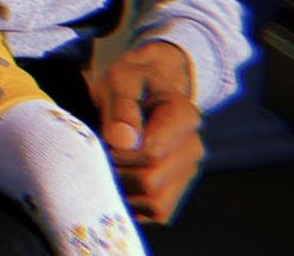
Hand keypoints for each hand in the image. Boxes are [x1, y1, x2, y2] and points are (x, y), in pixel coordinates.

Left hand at [96, 41, 203, 222]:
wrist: (130, 92)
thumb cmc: (123, 83)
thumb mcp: (119, 80)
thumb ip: (121, 105)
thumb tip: (123, 141)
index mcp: (185, 116)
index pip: (152, 153)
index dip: (120, 151)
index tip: (104, 138)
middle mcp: (193, 148)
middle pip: (151, 181)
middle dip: (117, 170)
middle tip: (100, 152)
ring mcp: (186, 173)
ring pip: (154, 203)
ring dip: (121, 188)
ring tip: (107, 163)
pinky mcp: (175, 192)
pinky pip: (154, 214)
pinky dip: (130, 202)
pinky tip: (117, 179)